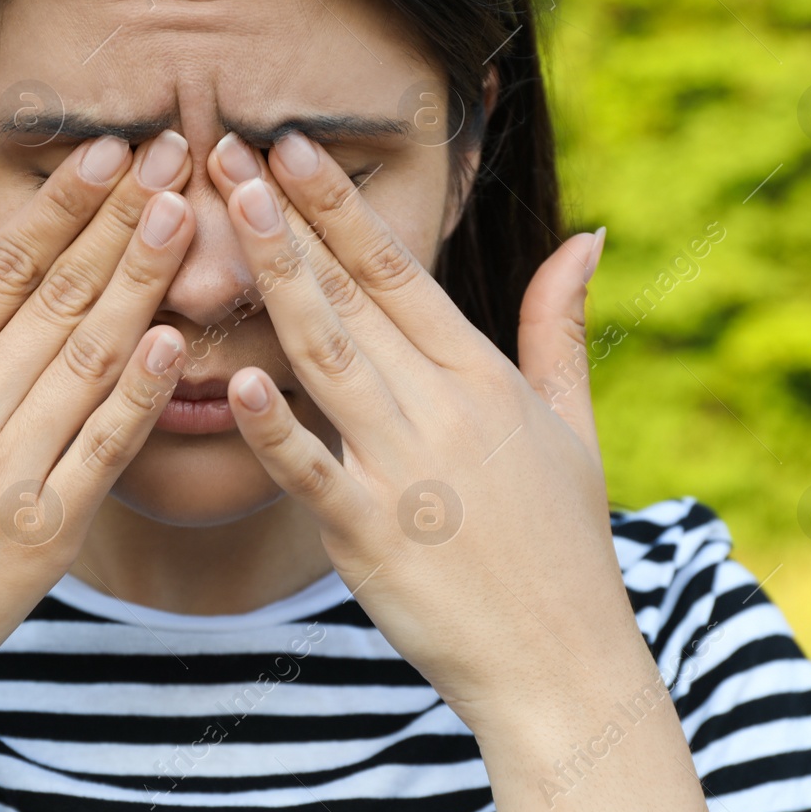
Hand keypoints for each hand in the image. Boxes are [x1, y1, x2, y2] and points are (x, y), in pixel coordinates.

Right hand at [0, 130, 196, 811]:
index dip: (61, 205)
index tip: (108, 151)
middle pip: (58, 301)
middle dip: (121, 221)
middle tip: (174, 153)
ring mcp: (4, 478)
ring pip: (90, 363)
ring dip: (145, 285)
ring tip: (186, 217)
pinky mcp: (44, 538)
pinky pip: (104, 451)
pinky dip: (143, 396)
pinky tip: (178, 339)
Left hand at [204, 130, 716, 811]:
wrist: (565, 664)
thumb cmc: (564, 542)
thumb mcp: (574, 422)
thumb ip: (559, 325)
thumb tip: (586, 236)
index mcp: (483, 375)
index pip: (399, 270)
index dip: (338, 205)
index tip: (287, 146)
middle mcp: (444, 408)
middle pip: (351, 296)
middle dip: (285, 218)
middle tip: (224, 150)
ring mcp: (408, 470)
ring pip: (328, 358)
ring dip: (276, 281)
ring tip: (225, 215)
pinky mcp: (373, 537)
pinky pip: (314, 473)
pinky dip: (274, 427)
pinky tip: (231, 378)